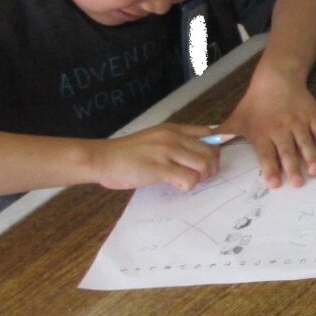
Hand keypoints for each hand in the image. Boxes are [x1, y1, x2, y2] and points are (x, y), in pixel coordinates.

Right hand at [91, 124, 220, 192]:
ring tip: (187, 181)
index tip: (207, 161)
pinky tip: (175, 185)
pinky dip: (188, 186)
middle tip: (199, 177)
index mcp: (173, 129)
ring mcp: (167, 152)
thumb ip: (174, 143)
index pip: (209, 133)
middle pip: (211, 151)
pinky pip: (190, 179)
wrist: (101, 158)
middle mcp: (173, 137)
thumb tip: (197, 156)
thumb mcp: (154, 139)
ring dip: (201, 178)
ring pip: (204, 165)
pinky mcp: (160, 168)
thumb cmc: (126, 153)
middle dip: (211, 167)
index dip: (214, 149)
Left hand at [222, 68, 315, 187]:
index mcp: (262, 133)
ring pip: (305, 143)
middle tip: (298, 183)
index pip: (266, 154)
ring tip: (315, 171)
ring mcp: (298, 123)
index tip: (274, 183)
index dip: (270, 168)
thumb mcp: (237, 118)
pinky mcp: (312, 116)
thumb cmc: (256, 102)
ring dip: (311, 158)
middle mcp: (280, 129)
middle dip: (292, 168)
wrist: (277, 78)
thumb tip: (206, 147)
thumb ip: (224, 135)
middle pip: (287, 151)